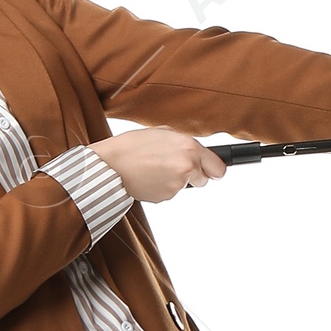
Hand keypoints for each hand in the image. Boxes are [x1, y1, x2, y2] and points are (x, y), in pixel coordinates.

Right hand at [88, 127, 226, 202]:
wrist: (112, 165)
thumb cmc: (133, 145)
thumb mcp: (164, 133)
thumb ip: (185, 144)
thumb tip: (198, 154)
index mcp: (190, 148)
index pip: (219, 168)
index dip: (213, 169)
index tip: (210, 170)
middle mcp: (187, 167)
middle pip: (204, 180)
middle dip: (194, 175)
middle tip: (175, 167)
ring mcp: (177, 185)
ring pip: (185, 186)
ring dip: (175, 180)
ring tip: (154, 168)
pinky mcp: (166, 196)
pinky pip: (171, 192)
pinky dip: (163, 187)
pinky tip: (149, 177)